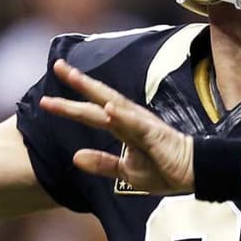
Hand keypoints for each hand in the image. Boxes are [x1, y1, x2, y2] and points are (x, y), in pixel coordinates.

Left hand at [39, 59, 193, 194]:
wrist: (195, 174)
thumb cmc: (164, 169)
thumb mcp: (127, 172)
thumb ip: (102, 163)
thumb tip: (74, 157)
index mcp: (123, 126)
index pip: (92, 112)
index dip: (69, 106)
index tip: (46, 100)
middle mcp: (130, 119)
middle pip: (100, 97)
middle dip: (78, 83)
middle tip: (57, 66)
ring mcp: (142, 124)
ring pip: (114, 103)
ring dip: (94, 90)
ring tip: (75, 77)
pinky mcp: (155, 134)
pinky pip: (136, 124)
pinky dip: (122, 116)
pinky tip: (108, 108)